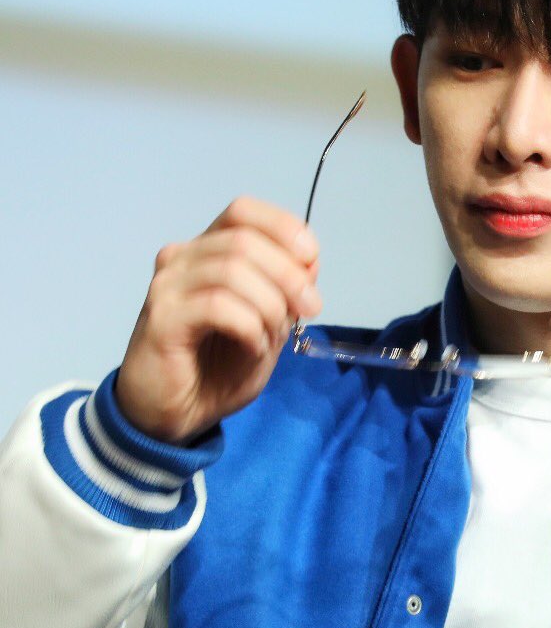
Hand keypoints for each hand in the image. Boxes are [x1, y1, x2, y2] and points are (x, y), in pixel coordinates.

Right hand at [115, 196, 321, 444]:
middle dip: (289, 275)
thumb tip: (309, 262)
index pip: (242, 212)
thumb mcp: (268, 328)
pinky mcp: (162, 317)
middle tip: (309, 310)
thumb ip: (285, 294)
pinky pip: (218, 306)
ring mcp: (168, 286)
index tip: (311, 263)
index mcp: (208, 252)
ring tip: (271, 339)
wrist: (176, 415)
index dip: (283, 229)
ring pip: (233, 270)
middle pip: (244, 240)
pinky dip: (250, 328)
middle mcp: (183, 258)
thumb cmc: (218, 370)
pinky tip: (252, 349)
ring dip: (270, 307)